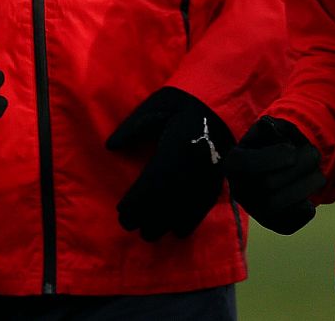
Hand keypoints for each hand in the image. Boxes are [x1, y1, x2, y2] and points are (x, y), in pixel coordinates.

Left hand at [105, 87, 232, 240]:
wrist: (223, 99)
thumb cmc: (183, 102)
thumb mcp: (154, 107)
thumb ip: (131, 128)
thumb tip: (111, 147)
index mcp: (172, 152)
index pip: (149, 186)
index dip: (134, 204)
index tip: (121, 212)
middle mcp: (189, 170)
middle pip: (164, 203)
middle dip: (146, 219)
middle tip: (130, 227)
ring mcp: (206, 177)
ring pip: (183, 209)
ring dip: (165, 225)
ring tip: (149, 234)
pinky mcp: (218, 180)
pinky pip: (203, 207)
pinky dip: (190, 222)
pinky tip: (179, 232)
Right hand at [222, 115, 321, 234]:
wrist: (276, 166)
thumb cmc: (273, 143)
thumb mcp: (270, 128)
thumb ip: (271, 127)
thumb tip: (272, 129)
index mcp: (233, 163)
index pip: (246, 163)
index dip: (273, 158)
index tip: (292, 151)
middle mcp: (238, 189)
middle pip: (267, 183)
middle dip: (297, 168)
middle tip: (315, 155)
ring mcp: (252, 209)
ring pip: (276, 206)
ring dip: (304, 189)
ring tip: (318, 176)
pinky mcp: (269, 223)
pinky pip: (285, 225)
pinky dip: (302, 213)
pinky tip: (309, 200)